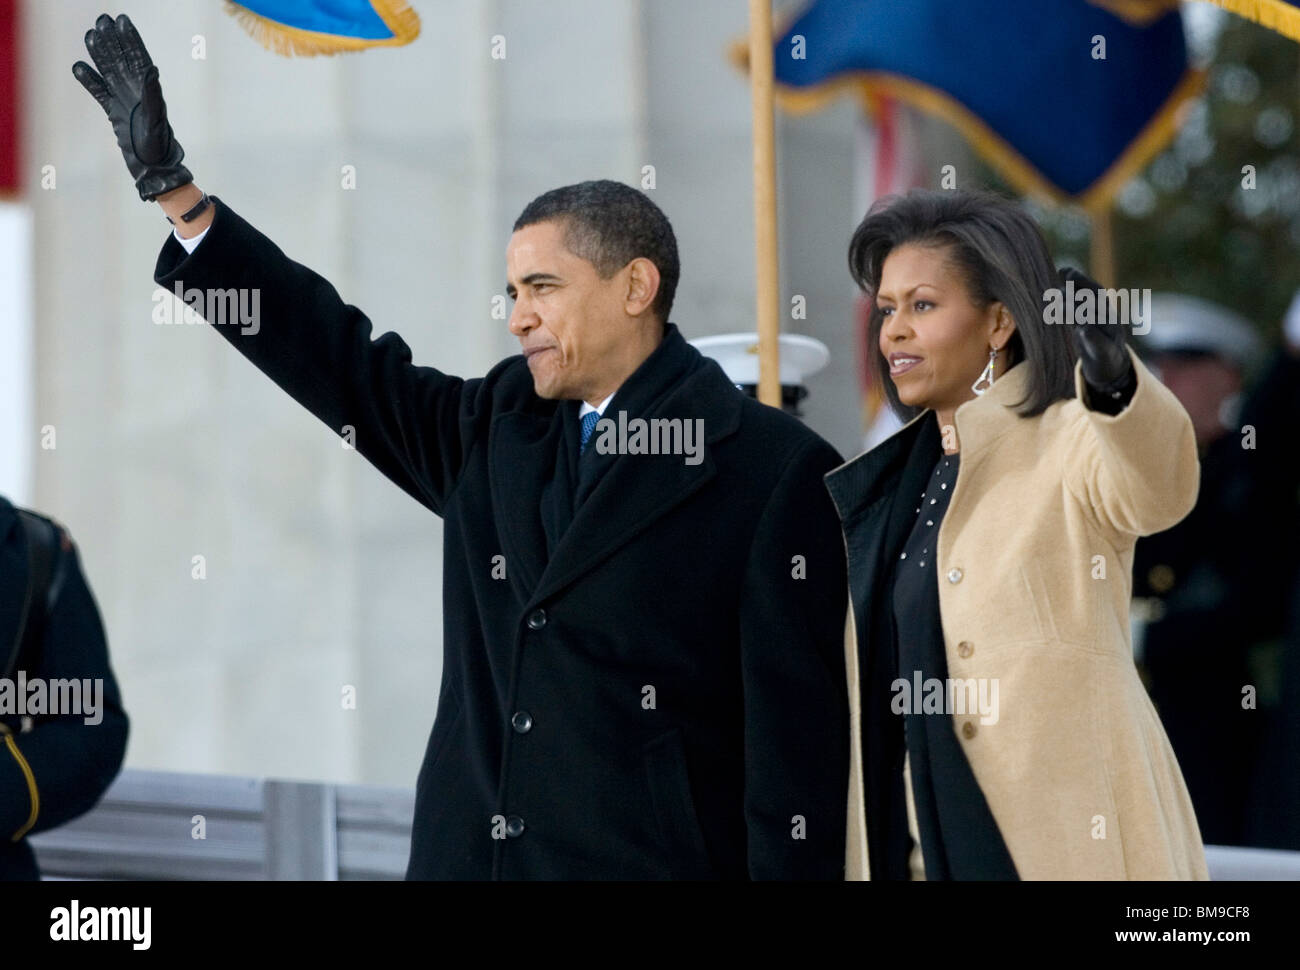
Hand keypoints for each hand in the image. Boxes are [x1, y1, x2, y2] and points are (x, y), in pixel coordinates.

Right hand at [73, 13, 191, 200]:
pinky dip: (90, 81)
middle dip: (113, 41)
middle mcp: (136, 92)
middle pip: (122, 60)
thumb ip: (152, 94)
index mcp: (149, 90)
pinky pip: (100, 93)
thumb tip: (150, 69)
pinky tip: (78, 67)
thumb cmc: (159, 146)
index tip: (122, 21)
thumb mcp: (156, 119)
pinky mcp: (114, 113)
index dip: (131, 40)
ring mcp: (124, 101)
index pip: (139, 59)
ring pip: (109, 72)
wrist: (153, 168)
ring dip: (100, 54)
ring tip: (90, 35)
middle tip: (101, 20)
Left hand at [1061, 267, 1131, 390]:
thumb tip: (1062, 270)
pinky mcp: (1108, 353)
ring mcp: (1111, 336)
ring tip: (1061, 306)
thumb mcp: (1082, 316)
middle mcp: (1110, 319)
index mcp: (1104, 309)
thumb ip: (1074, 297)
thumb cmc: (1093, 337)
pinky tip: (1085, 330)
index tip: (1063, 270)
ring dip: (1080, 312)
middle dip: (1080, 293)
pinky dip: (1094, 336)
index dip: (1080, 280)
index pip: (1094, 290)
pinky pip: (1102, 344)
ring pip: (1098, 320)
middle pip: (1097, 302)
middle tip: (1059, 290)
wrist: (1110, 367)